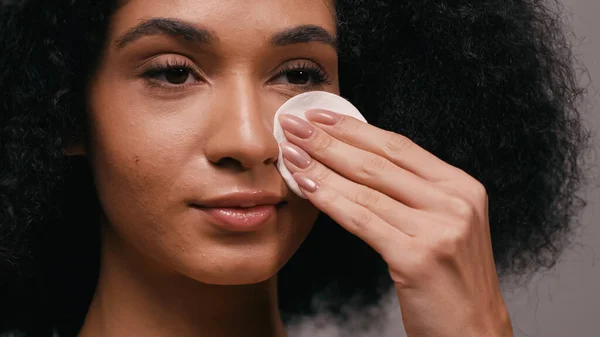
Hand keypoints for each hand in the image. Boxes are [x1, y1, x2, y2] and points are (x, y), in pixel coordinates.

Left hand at [278, 109, 513, 336]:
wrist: (472, 331)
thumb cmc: (449, 280)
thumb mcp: (442, 225)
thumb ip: (411, 193)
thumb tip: (355, 161)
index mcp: (461, 187)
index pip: (398, 146)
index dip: (354, 128)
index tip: (319, 115)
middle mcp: (454, 202)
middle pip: (378, 162)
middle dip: (329, 140)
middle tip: (292, 125)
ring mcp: (438, 229)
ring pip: (366, 188)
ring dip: (321, 167)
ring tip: (290, 153)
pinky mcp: (417, 257)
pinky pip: (362, 220)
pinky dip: (330, 201)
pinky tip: (306, 187)